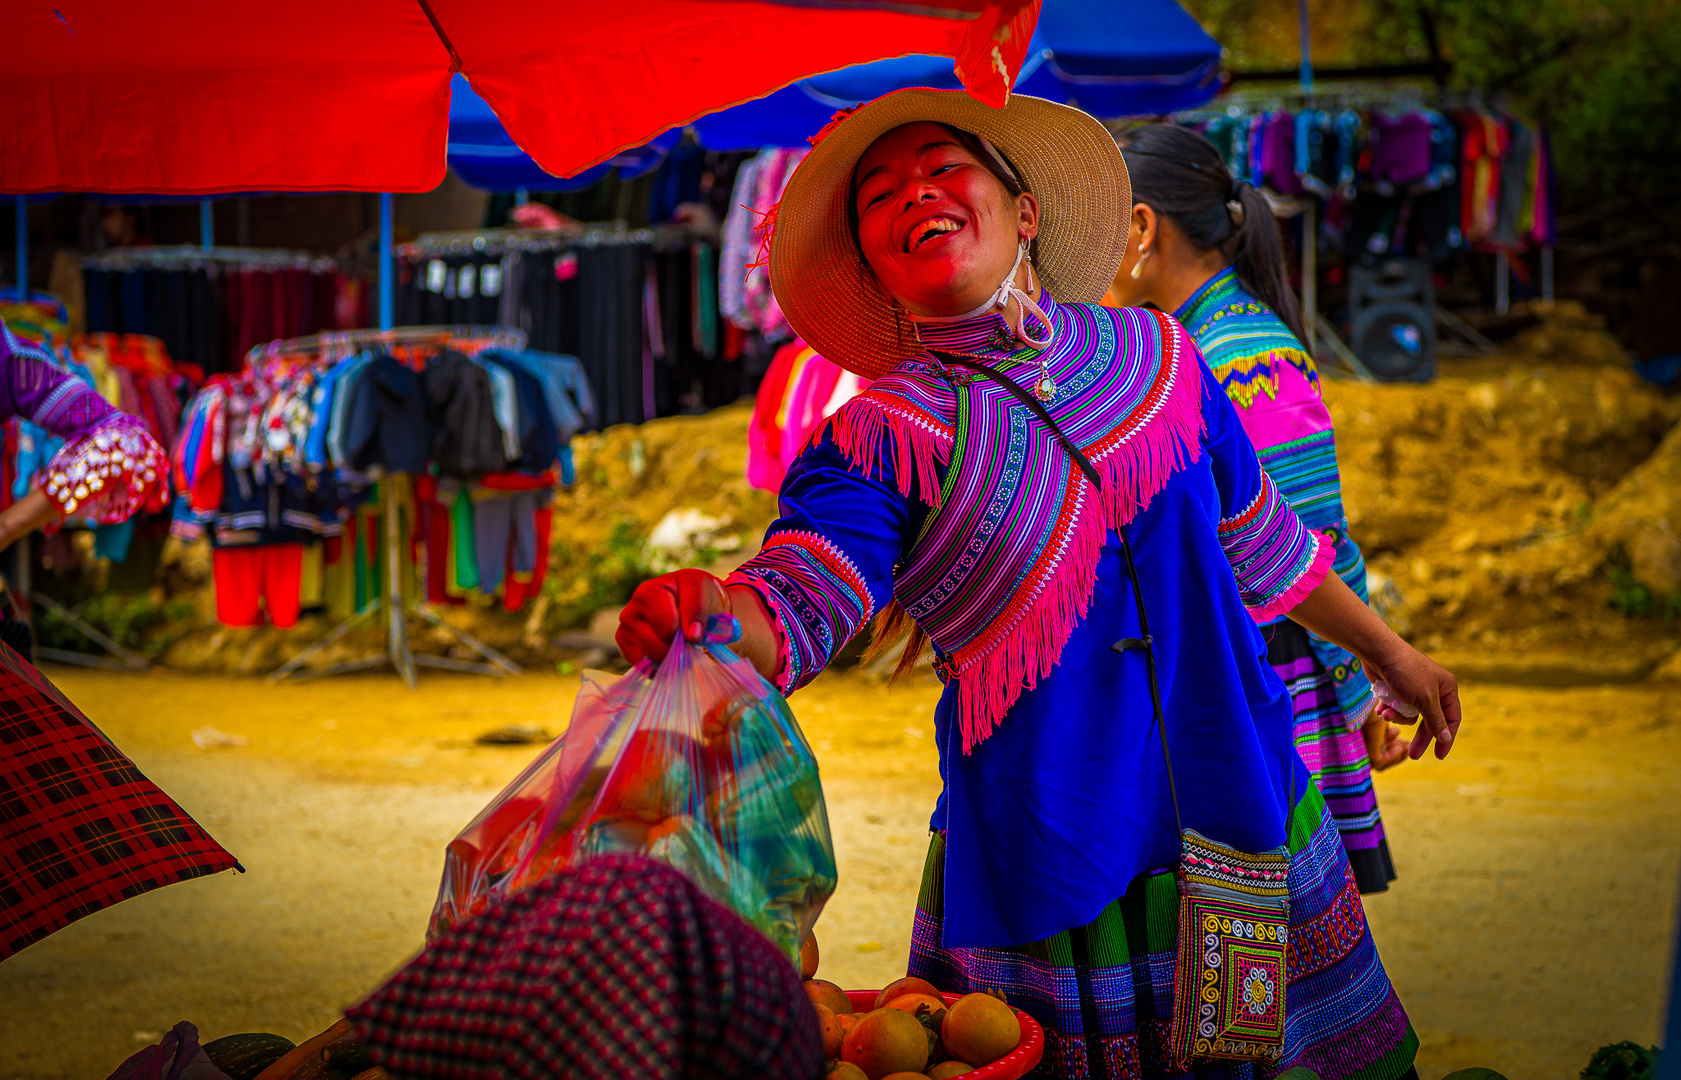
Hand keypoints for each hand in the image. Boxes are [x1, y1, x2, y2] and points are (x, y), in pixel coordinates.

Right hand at [615, 569, 727, 665]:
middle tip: (687, 638)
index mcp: (647, 593)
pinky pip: (641, 665)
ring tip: (678, 643)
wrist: (692, 601)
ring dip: (669, 656)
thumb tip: (692, 636)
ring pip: (648, 655)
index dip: (681, 632)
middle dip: (676, 647)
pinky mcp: (625, 646)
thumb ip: (696, 609)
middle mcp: (630, 611)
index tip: (695, 632)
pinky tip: (668, 653)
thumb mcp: (702, 588)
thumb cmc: (696, 593)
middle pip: (654, 643)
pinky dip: (658, 664)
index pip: (665, 624)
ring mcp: (626, 630)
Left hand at [1362, 643, 1461, 760]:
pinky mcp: (1398, 689)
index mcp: (1447, 688)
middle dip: (1420, 737)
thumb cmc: (1405, 673)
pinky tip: (1380, 707)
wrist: (1377, 652)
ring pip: (1411, 715)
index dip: (1446, 738)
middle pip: (1430, 721)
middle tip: (1413, 755)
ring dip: (1397, 717)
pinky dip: (1389, 709)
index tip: (1439, 755)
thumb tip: (1446, 738)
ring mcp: (1415, 689)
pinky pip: (1397, 708)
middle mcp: (1434, 688)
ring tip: (1386, 713)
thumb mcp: (1424, 700)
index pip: (1452, 719)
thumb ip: (1435, 720)